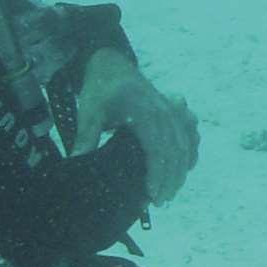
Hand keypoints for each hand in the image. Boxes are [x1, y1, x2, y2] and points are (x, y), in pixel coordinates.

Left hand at [65, 49, 200, 203]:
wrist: (111, 64)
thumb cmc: (100, 89)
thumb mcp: (89, 111)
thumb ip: (86, 136)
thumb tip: (76, 161)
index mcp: (143, 112)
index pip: (157, 148)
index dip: (157, 173)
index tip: (152, 194)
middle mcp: (163, 111)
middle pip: (175, 151)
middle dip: (170, 179)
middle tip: (159, 202)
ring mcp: (172, 110)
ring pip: (185, 145)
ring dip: (181, 170)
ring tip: (170, 192)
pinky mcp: (174, 111)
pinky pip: (190, 134)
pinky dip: (190, 152)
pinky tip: (186, 169)